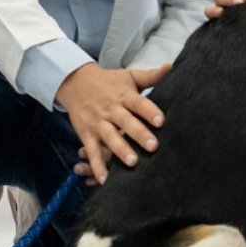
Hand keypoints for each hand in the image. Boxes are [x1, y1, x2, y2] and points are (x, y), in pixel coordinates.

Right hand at [55, 63, 168, 184]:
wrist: (75, 82)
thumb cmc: (108, 82)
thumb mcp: (128, 76)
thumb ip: (150, 76)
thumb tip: (170, 66)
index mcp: (124, 96)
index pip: (138, 103)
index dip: (149, 111)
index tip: (161, 120)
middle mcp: (111, 110)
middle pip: (125, 122)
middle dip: (138, 134)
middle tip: (153, 146)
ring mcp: (98, 123)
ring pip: (109, 137)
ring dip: (120, 150)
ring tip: (132, 162)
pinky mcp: (86, 134)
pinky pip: (92, 151)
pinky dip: (96, 166)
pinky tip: (104, 180)